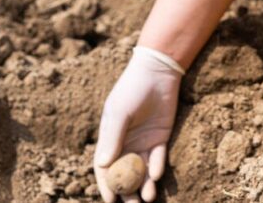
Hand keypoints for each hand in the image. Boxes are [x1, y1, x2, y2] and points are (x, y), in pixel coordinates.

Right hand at [93, 46, 184, 201]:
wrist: (157, 72)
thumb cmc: (131, 90)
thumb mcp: (119, 113)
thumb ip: (112, 138)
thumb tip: (102, 165)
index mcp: (109, 139)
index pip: (105, 167)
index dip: (106, 184)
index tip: (110, 200)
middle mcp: (126, 143)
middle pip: (125, 173)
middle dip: (128, 191)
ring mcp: (143, 142)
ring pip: (143, 170)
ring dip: (145, 185)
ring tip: (148, 198)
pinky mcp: (160, 138)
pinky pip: (158, 158)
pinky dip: (157, 167)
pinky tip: (156, 175)